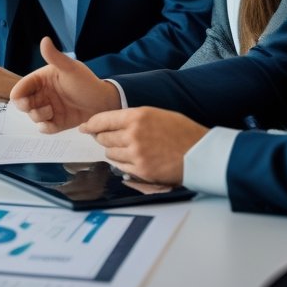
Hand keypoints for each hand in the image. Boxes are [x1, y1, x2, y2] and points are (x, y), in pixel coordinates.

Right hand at [10, 37, 120, 132]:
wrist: (104, 102)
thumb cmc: (87, 82)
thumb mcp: (70, 68)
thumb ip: (55, 57)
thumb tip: (44, 40)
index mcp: (42, 80)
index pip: (21, 87)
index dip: (18, 94)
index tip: (22, 100)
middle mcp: (43, 94)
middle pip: (22, 104)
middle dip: (26, 107)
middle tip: (34, 107)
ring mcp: (49, 109)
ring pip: (32, 116)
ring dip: (38, 116)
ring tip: (51, 112)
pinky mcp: (57, 122)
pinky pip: (44, 128)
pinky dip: (46, 128)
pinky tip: (53, 124)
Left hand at [79, 107, 207, 186]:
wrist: (202, 153)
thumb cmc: (182, 132)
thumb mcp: (156, 114)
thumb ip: (132, 118)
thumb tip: (111, 123)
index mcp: (137, 116)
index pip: (102, 120)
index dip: (90, 124)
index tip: (84, 127)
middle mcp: (133, 134)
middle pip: (103, 138)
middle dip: (102, 138)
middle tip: (105, 138)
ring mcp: (136, 154)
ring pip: (110, 153)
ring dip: (113, 151)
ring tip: (125, 148)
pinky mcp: (141, 171)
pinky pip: (120, 167)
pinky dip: (122, 163)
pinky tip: (131, 159)